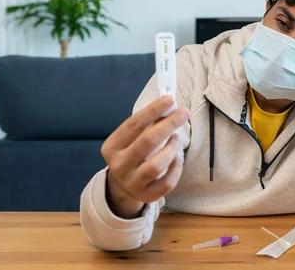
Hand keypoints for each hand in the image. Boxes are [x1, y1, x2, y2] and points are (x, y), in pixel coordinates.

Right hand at [100, 95, 189, 218]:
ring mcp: (132, 183)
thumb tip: (169, 104)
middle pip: (147, 142)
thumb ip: (147, 123)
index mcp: (111, 148)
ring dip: (172, 148)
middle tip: (183, 112)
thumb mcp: (132, 138)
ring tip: (177, 139)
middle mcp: (119, 166)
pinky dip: (176, 167)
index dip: (152, 110)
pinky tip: (177, 157)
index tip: (169, 98)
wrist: (125, 185)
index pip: (133, 125)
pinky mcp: (147, 196)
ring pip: (157, 165)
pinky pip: (168, 182)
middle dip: (168, 124)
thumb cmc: (133, 153)